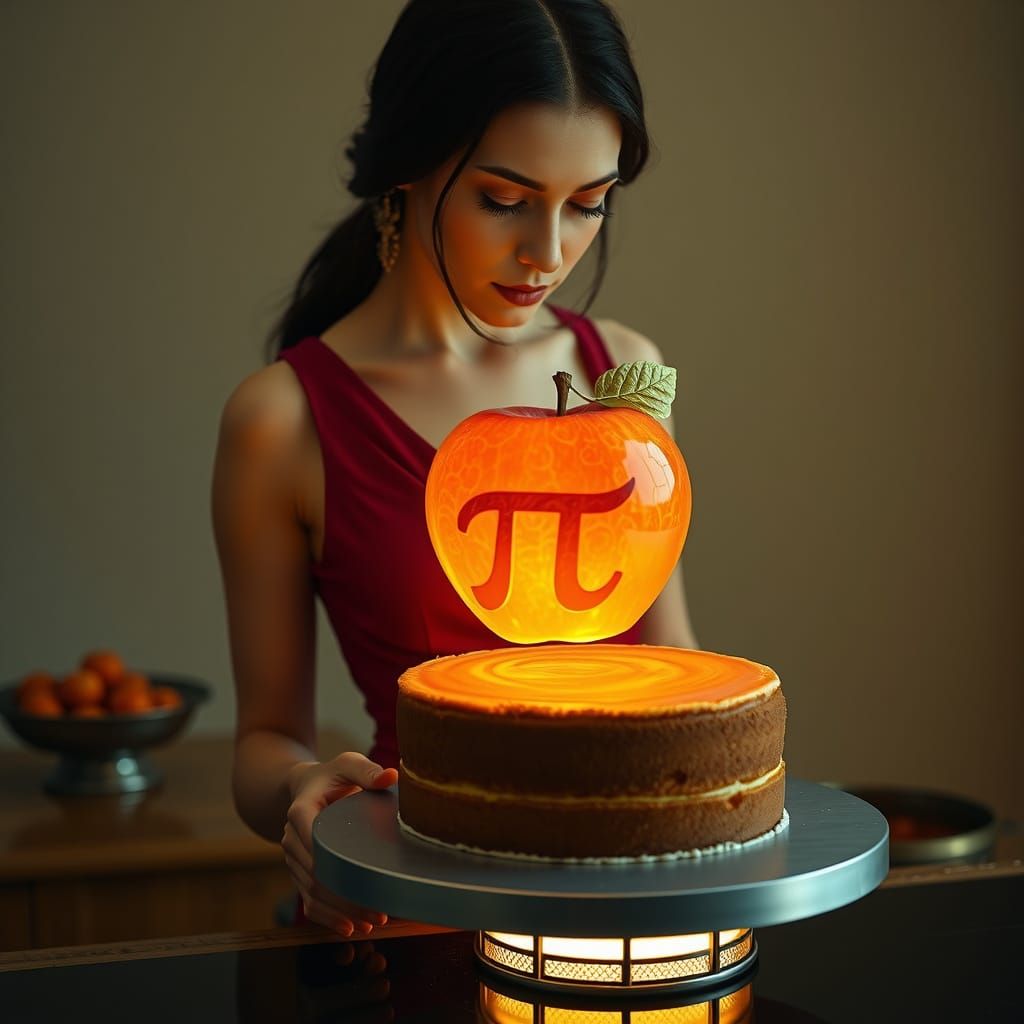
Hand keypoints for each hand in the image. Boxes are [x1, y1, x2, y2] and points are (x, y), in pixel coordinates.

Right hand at [282, 751, 398, 935]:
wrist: (307, 786)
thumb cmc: (333, 775)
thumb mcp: (348, 764)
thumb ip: (367, 770)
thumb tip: (391, 776)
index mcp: (301, 811)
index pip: (314, 842)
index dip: (336, 864)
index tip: (362, 879)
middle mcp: (291, 838)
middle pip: (316, 875)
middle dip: (345, 897)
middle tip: (379, 911)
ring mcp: (294, 858)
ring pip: (312, 892)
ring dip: (340, 912)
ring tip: (371, 923)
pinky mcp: (299, 871)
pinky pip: (308, 899)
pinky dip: (327, 917)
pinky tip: (349, 928)